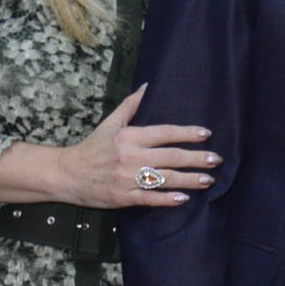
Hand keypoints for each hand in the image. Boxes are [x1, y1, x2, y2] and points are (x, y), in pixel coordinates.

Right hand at [71, 86, 216, 208]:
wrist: (68, 174)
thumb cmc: (92, 147)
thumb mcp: (110, 123)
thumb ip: (131, 105)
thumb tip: (148, 86)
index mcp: (129, 136)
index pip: (164, 132)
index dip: (187, 133)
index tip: (206, 134)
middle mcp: (131, 156)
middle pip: (171, 156)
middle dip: (196, 158)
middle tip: (216, 159)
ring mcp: (128, 178)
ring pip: (165, 178)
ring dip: (189, 179)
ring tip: (208, 180)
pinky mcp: (124, 197)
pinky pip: (150, 198)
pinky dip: (167, 199)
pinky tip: (184, 198)